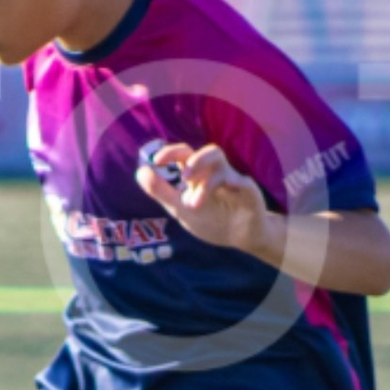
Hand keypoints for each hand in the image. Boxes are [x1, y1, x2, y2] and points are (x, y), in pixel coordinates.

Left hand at [135, 142, 271, 256]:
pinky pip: (243, 183)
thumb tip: (140, 171)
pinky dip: (233, 185)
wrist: (240, 237)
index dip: (171, 152)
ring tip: (195, 202)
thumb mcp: (180, 208)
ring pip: (223, 165)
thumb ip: (161, 191)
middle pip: (209, 152)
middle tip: (184, 179)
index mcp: (198, 175)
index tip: (156, 161)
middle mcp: (216, 172)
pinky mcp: (249, 192)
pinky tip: (224, 197)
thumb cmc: (211, 219)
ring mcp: (233, 180)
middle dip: (195, 161)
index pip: (185, 154)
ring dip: (207, 180)